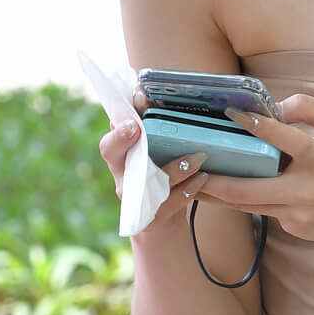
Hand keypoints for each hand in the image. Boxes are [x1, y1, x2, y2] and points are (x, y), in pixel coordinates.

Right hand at [98, 90, 209, 235]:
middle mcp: (121, 175)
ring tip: (198, 157)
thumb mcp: (156, 153)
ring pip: (147, 179)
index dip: (116, 124)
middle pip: (111, 152)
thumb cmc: (161, 178)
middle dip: (121, 138)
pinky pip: (170, 202)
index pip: (109, 136)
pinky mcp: (151, 217)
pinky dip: (189, 188)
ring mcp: (133, 198)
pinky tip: (204, 178)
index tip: (132, 110)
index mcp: (120, 156)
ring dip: (174, 167)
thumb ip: (154, 128)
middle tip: (135, 128)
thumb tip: (154, 91)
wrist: (162, 223)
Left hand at [186, 92, 313, 256]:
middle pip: (246, 190)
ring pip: (249, 205)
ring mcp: (299, 215)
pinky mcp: (298, 229)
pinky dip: (258, 197)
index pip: (281, 139)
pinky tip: (248, 185)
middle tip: (187, 168)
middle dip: (212, 181)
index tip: (229, 111)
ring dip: (220, 194)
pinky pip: (270, 210)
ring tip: (195, 180)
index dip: (253, 124)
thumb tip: (281, 104)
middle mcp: (306, 190)